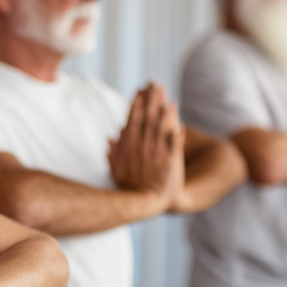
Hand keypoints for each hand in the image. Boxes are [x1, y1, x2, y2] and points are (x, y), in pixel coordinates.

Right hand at [108, 83, 183, 213]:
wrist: (148, 203)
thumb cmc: (131, 189)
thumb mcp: (117, 172)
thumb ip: (114, 154)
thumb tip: (111, 138)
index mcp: (129, 147)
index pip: (132, 121)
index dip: (136, 105)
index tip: (140, 92)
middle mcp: (142, 146)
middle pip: (146, 118)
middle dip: (150, 100)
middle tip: (154, 84)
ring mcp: (156, 151)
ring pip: (159, 124)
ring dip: (161, 106)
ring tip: (164, 92)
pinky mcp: (170, 158)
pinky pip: (172, 137)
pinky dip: (173, 122)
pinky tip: (174, 110)